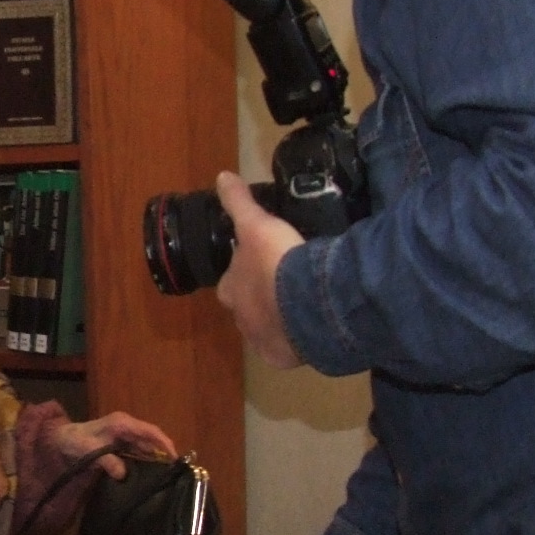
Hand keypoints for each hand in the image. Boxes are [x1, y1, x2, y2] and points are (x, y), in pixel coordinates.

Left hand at [52, 411, 176, 481]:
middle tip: (175, 472)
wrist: (62, 440)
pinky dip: (147, 462)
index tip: (175, 458)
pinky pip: (139, 452)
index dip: (164, 443)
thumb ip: (106, 461)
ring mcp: (126, 436)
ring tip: (168, 476)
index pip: (150, 431)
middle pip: (152, 440)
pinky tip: (152, 475)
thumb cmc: (75, 441)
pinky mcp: (123, 445)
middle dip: (164, 454)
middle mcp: (128, 427)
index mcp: (122, 423)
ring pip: (147, 447)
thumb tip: (123, 474)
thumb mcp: (88, 450)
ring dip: (156, 460)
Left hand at [213, 173, 304, 369]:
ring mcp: (260, 340)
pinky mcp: (282, 357)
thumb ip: (239, 203)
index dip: (242, 273)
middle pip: (247, 308)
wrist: (305, 304)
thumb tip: (222, 176)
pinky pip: (287, 350)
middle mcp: (240, 318)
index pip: (230, 281)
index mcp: (231, 289)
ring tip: (302, 308)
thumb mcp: (257, 224)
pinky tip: (312, 331)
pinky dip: (295, 342)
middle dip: (260, 300)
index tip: (259, 266)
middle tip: (284, 288)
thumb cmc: (275, 262)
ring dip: (279, 320)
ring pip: (267, 329)